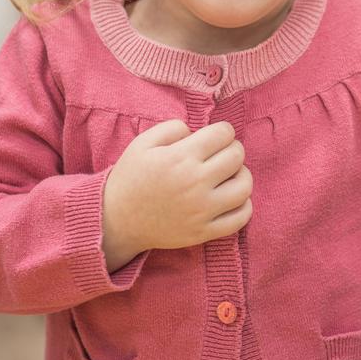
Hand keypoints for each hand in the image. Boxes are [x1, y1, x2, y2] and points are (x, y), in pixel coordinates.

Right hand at [102, 120, 252, 270]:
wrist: (115, 221)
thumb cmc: (131, 178)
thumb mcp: (143, 143)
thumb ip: (173, 127)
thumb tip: (198, 131)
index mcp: (180, 158)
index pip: (224, 134)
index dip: (222, 131)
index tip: (214, 137)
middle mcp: (195, 183)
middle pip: (237, 156)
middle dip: (232, 149)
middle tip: (220, 154)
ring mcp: (201, 211)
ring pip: (245, 186)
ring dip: (241, 175)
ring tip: (227, 175)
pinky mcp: (204, 232)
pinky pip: (241, 218)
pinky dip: (243, 205)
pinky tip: (230, 198)